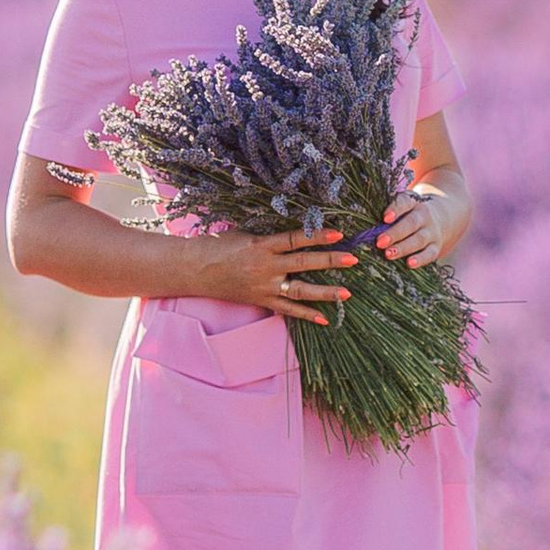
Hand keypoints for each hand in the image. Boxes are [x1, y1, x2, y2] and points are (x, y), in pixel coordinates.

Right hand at [203, 229, 357, 326]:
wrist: (196, 269)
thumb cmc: (220, 246)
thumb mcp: (246, 233)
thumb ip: (270, 235)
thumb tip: (296, 232)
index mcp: (262, 245)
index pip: (295, 239)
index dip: (317, 236)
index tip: (339, 233)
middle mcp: (266, 267)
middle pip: (303, 263)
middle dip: (330, 261)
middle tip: (353, 259)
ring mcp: (264, 286)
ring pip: (300, 290)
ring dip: (325, 292)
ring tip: (347, 293)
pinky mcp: (261, 300)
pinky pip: (288, 310)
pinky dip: (306, 315)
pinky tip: (325, 318)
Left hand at [373, 185, 457, 269]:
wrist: (441, 217)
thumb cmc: (410, 214)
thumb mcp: (403, 207)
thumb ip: (387, 215)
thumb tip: (363, 229)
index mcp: (413, 202)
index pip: (405, 202)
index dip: (395, 209)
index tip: (384, 218)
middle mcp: (424, 216)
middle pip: (411, 223)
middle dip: (395, 233)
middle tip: (379, 242)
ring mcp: (432, 232)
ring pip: (419, 239)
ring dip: (404, 247)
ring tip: (389, 254)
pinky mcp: (436, 246)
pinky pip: (430, 253)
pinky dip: (420, 259)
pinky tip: (409, 264)